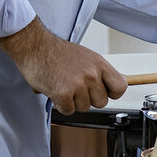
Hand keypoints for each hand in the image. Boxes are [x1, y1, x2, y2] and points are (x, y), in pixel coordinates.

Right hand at [0, 17, 128, 114]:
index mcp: (99, 64)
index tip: (105, 92)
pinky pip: (68, 110)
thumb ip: (99, 71)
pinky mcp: (63, 94)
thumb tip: (111, 85)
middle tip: (76, 88)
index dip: (112, 93)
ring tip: (64, 85)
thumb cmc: (58, 52)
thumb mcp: (86, 57)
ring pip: (84, 108)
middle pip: (101, 102)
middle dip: (89, 99)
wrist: (35, 46)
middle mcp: (92, 74)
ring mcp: (78, 84)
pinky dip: (61, 105)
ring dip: (73, 101)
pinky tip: (56, 91)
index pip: (120, 87)